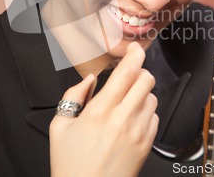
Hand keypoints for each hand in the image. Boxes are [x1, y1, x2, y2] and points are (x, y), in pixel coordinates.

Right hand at [49, 42, 158, 176]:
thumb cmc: (71, 165)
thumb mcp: (59, 126)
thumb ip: (73, 96)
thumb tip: (88, 80)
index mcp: (100, 111)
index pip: (127, 72)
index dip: (134, 54)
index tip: (134, 49)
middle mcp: (123, 119)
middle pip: (146, 80)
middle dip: (140, 72)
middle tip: (129, 76)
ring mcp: (138, 133)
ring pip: (152, 98)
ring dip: (142, 93)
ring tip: (126, 102)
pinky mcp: (147, 145)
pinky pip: (155, 117)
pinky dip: (146, 112)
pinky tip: (131, 120)